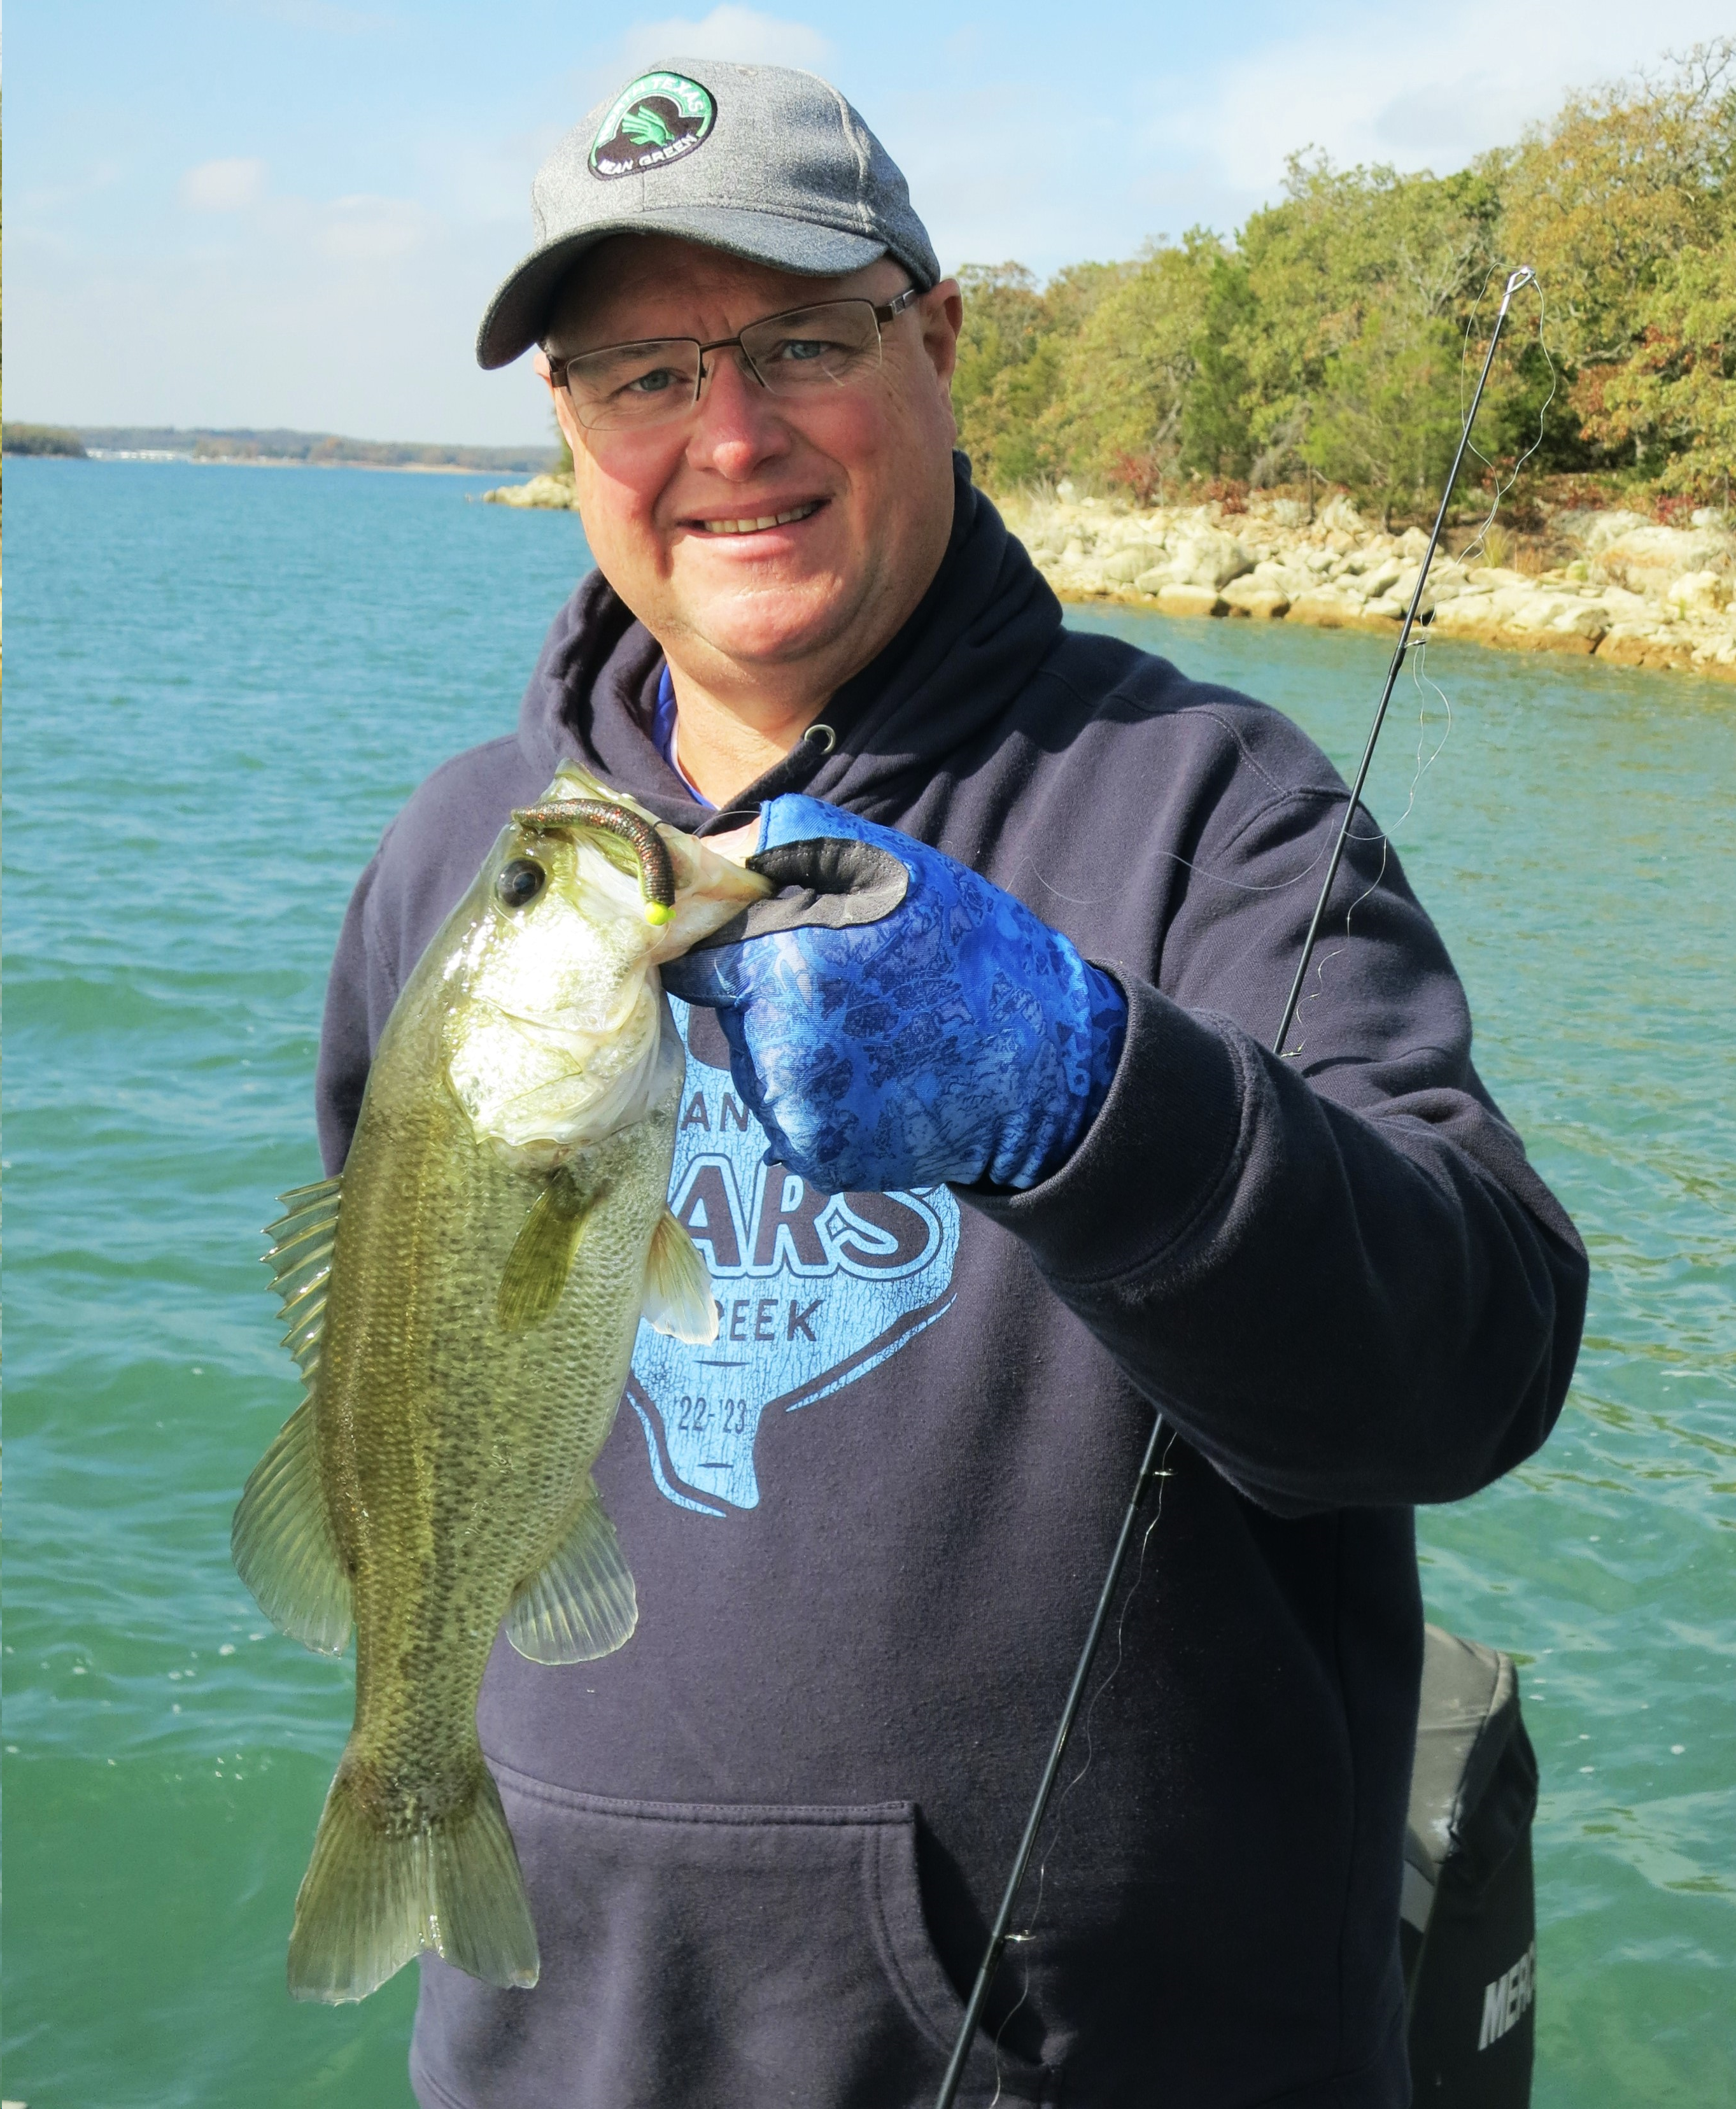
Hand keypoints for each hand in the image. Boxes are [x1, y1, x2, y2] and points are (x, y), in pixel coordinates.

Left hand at [660, 797, 1125, 1193]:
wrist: (1041, 1064)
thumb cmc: (967, 950)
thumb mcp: (887, 863)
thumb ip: (790, 848)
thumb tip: (711, 854)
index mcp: (786, 962)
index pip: (701, 960)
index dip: (730, 950)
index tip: (762, 951)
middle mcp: (776, 1041)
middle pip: (733, 1016)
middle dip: (771, 1001)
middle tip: (850, 995)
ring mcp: (793, 1107)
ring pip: (758, 1070)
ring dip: (795, 1055)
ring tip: (871, 1040)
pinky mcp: (814, 1155)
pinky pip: (789, 1121)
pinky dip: (820, 1106)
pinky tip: (876, 1084)